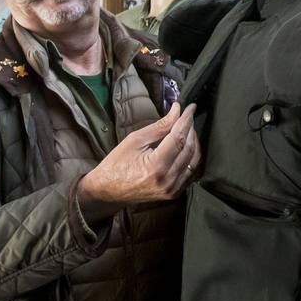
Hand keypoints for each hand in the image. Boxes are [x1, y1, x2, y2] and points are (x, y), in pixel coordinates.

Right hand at [77, 102, 199, 221]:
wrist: (107, 191)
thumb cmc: (116, 164)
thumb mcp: (135, 140)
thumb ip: (159, 126)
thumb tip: (177, 111)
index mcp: (156, 165)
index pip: (179, 138)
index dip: (186, 120)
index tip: (191, 107)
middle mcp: (168, 179)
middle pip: (189, 148)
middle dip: (191, 129)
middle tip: (187, 116)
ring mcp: (172, 189)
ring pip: (194, 160)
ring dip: (194, 142)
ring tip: (187, 129)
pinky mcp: (173, 193)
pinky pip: (191, 172)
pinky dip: (192, 157)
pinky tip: (187, 146)